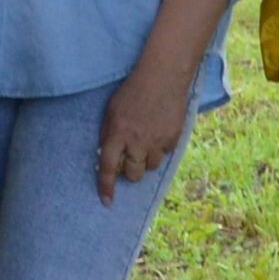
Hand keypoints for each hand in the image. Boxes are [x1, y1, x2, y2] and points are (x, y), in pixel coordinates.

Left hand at [96, 64, 188, 204]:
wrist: (162, 77)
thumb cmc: (133, 91)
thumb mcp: (112, 110)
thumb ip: (109, 134)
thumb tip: (106, 155)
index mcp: (117, 133)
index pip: (108, 167)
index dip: (106, 186)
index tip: (107, 202)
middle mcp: (136, 142)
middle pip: (132, 174)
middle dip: (129, 171)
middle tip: (130, 158)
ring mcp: (156, 142)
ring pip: (150, 167)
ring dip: (145, 160)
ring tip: (146, 141)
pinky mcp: (172, 139)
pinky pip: (165, 154)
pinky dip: (160, 148)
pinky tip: (159, 131)